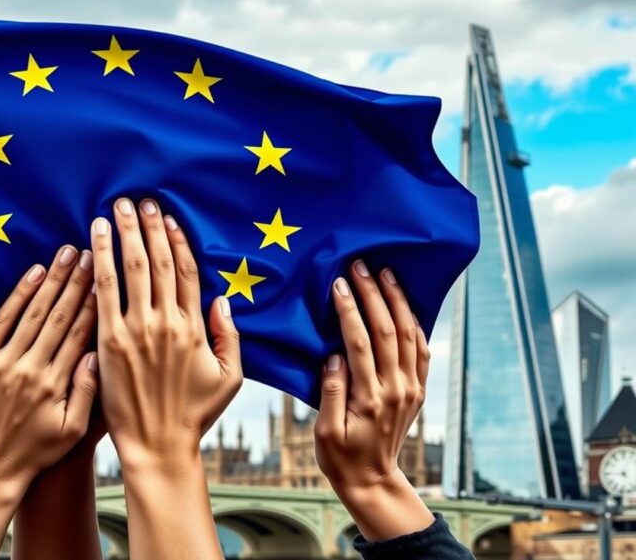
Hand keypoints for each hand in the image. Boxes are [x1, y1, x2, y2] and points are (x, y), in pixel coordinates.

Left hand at [0, 245, 98, 486]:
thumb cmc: (37, 451)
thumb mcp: (72, 430)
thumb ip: (88, 393)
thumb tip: (99, 354)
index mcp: (54, 384)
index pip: (79, 334)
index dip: (94, 303)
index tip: (106, 277)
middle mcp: (28, 369)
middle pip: (57, 316)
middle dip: (76, 282)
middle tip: (89, 252)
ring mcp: (1, 362)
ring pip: (32, 312)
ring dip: (51, 280)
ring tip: (67, 254)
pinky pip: (1, 320)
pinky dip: (18, 295)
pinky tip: (33, 273)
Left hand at [91, 198, 242, 467]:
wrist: (157, 446)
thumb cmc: (192, 415)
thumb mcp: (228, 378)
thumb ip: (229, 337)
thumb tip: (222, 300)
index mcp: (194, 328)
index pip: (187, 272)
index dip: (178, 240)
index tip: (169, 218)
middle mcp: (165, 322)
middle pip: (158, 262)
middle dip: (148, 228)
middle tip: (139, 201)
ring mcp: (135, 331)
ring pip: (130, 270)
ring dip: (123, 235)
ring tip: (115, 209)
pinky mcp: (108, 342)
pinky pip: (102, 293)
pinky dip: (98, 263)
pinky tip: (92, 241)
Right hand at [314, 260, 433, 540]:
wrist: (373, 480)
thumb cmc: (340, 457)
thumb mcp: (324, 431)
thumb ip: (331, 392)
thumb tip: (334, 356)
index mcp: (369, 398)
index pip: (359, 343)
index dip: (349, 311)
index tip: (338, 285)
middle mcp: (396, 389)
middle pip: (388, 331)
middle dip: (374, 295)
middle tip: (361, 266)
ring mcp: (411, 389)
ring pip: (410, 335)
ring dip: (398, 302)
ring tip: (387, 274)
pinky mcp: (417, 391)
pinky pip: (422, 351)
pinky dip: (417, 324)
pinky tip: (406, 306)